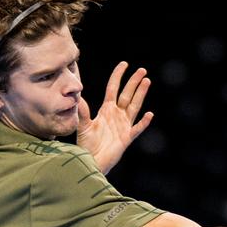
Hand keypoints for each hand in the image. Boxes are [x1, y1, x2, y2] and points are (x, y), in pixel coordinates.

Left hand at [75, 61, 154, 175]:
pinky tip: (149, 114)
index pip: (113, 89)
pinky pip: (137, 128)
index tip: (124, 64)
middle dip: (134, 82)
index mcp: (106, 110)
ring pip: (134, 106)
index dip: (118, 76)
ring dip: (141, 94)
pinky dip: (143, 122)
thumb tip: (77, 97)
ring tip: (147, 81)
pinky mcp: (127, 138)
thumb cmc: (86, 145)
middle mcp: (117, 115)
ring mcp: (123, 126)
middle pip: (127, 94)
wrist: (91, 162)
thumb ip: (82, 112)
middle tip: (142, 70)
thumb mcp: (83, 126)